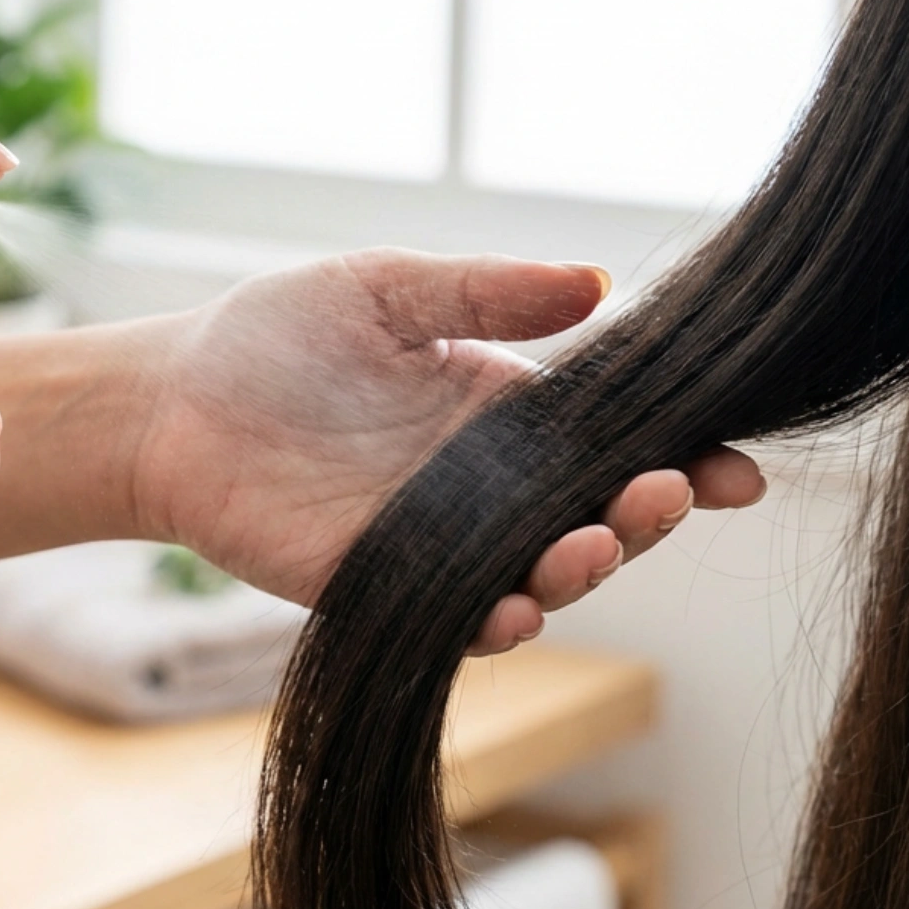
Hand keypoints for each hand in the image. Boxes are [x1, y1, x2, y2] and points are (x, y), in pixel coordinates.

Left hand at [130, 249, 765, 654]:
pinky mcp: (377, 588)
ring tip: (593, 543)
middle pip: (591, 515)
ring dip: (578, 571)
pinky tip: (519, 609)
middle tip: (669, 492)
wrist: (170, 399)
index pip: (612, 443)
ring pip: (535, 576)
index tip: (737, 467)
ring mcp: (436, 545)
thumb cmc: (273, 337)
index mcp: (500, 415)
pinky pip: (452, 619)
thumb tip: (597, 286)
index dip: (681, 457)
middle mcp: (483, 489)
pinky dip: (493, 622)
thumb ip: (486, 294)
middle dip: (644, 514)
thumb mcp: (387, 289)